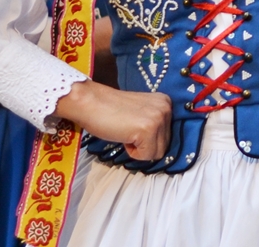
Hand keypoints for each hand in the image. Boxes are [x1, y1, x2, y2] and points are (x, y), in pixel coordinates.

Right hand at [54, 80, 170, 160]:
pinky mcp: (148, 130)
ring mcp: (159, 119)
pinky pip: (147, 156)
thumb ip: (153, 122)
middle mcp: (166, 109)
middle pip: (164, 145)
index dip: (148, 138)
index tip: (133, 127)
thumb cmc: (110, 110)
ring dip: (139, 148)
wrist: (91, 102)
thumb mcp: (141, 112)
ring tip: (125, 132)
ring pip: (157, 153)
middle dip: (145, 144)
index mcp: (165, 102)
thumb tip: (160, 145)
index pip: (166, 135)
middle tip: (127, 129)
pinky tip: (123, 135)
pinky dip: (133, 152)